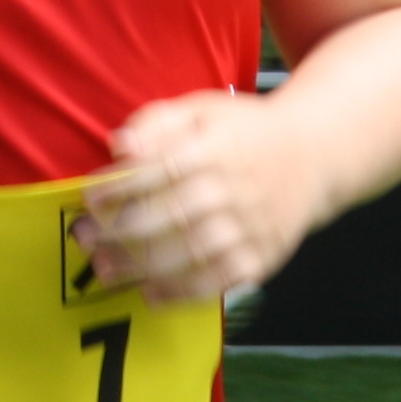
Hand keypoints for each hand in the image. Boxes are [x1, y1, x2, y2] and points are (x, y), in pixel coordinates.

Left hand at [76, 91, 320, 304]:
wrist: (314, 155)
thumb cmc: (246, 131)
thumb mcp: (204, 108)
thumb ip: (157, 121)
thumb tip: (118, 145)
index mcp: (217, 147)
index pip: (159, 168)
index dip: (120, 185)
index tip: (90, 196)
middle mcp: (235, 189)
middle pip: (169, 215)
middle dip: (120, 230)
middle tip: (85, 238)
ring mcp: (251, 227)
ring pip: (189, 253)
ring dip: (141, 266)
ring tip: (105, 270)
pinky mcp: (262, 256)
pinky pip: (218, 282)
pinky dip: (181, 293)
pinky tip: (150, 293)